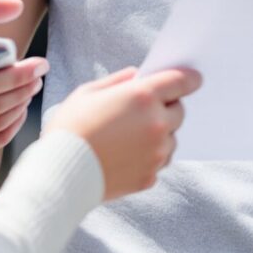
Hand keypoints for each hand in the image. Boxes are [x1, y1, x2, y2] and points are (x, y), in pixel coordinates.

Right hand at [46, 66, 201, 199]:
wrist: (59, 173)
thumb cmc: (69, 129)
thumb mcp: (87, 93)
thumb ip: (117, 81)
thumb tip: (137, 76)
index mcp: (142, 97)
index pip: (181, 82)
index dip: (189, 78)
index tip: (193, 79)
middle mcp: (156, 124)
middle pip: (179, 111)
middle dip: (165, 108)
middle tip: (141, 112)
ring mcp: (156, 153)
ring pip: (170, 138)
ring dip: (158, 135)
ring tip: (127, 137)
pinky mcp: (150, 176)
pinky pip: (159, 161)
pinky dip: (149, 157)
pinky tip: (124, 155)